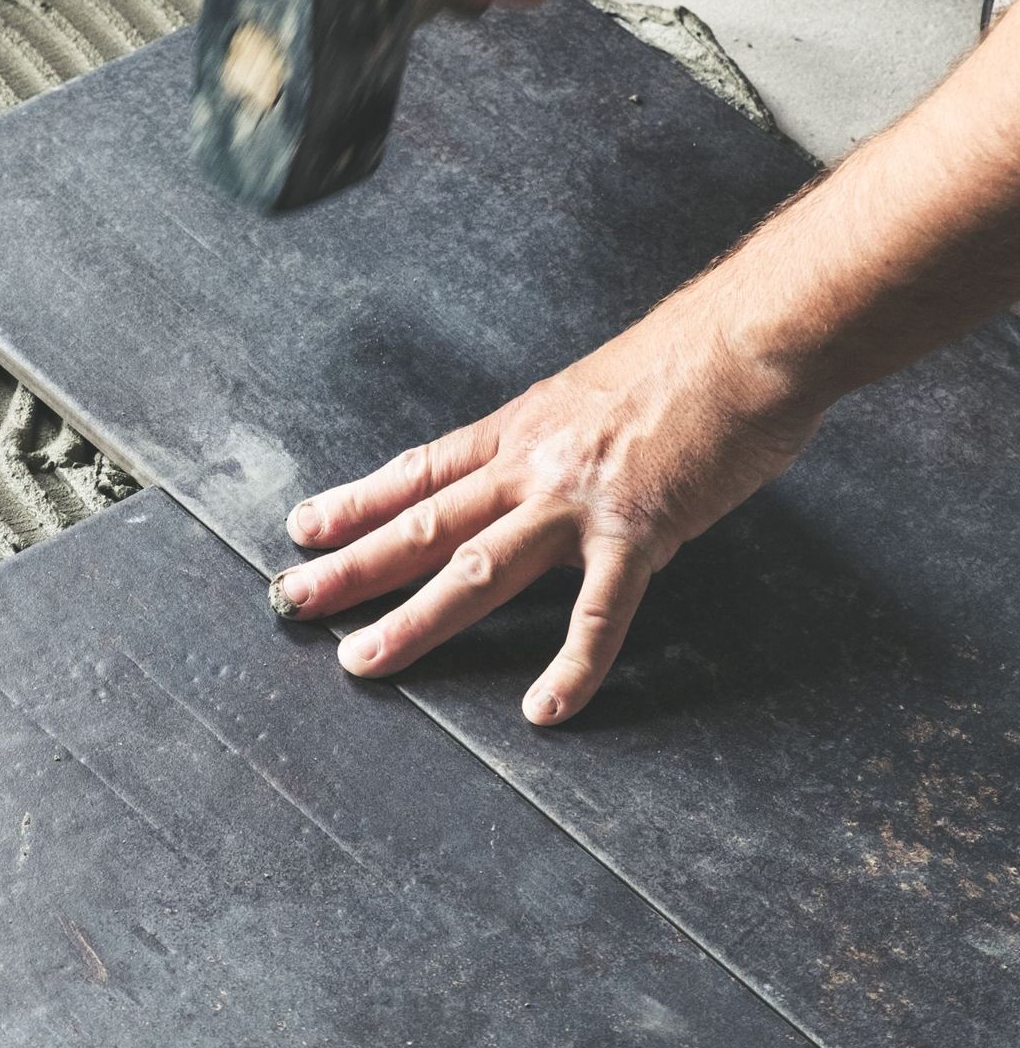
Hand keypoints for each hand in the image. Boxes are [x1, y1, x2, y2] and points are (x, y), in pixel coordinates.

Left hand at [271, 301, 821, 723]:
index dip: (357, 502)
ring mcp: (579, 499)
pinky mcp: (639, 530)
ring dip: (414, 620)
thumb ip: (556, 444)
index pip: (419, 471)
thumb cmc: (687, 361)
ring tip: (362, 660)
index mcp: (520, 429)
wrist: (753, 338)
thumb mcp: (592, 394)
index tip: (304, 528)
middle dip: (351, 566)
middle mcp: (532, 463)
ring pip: (475, 569)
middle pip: (422, 522)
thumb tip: (535, 479)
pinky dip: (571, 666)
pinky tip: (544, 709)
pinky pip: (597, 613)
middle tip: (293, 600)